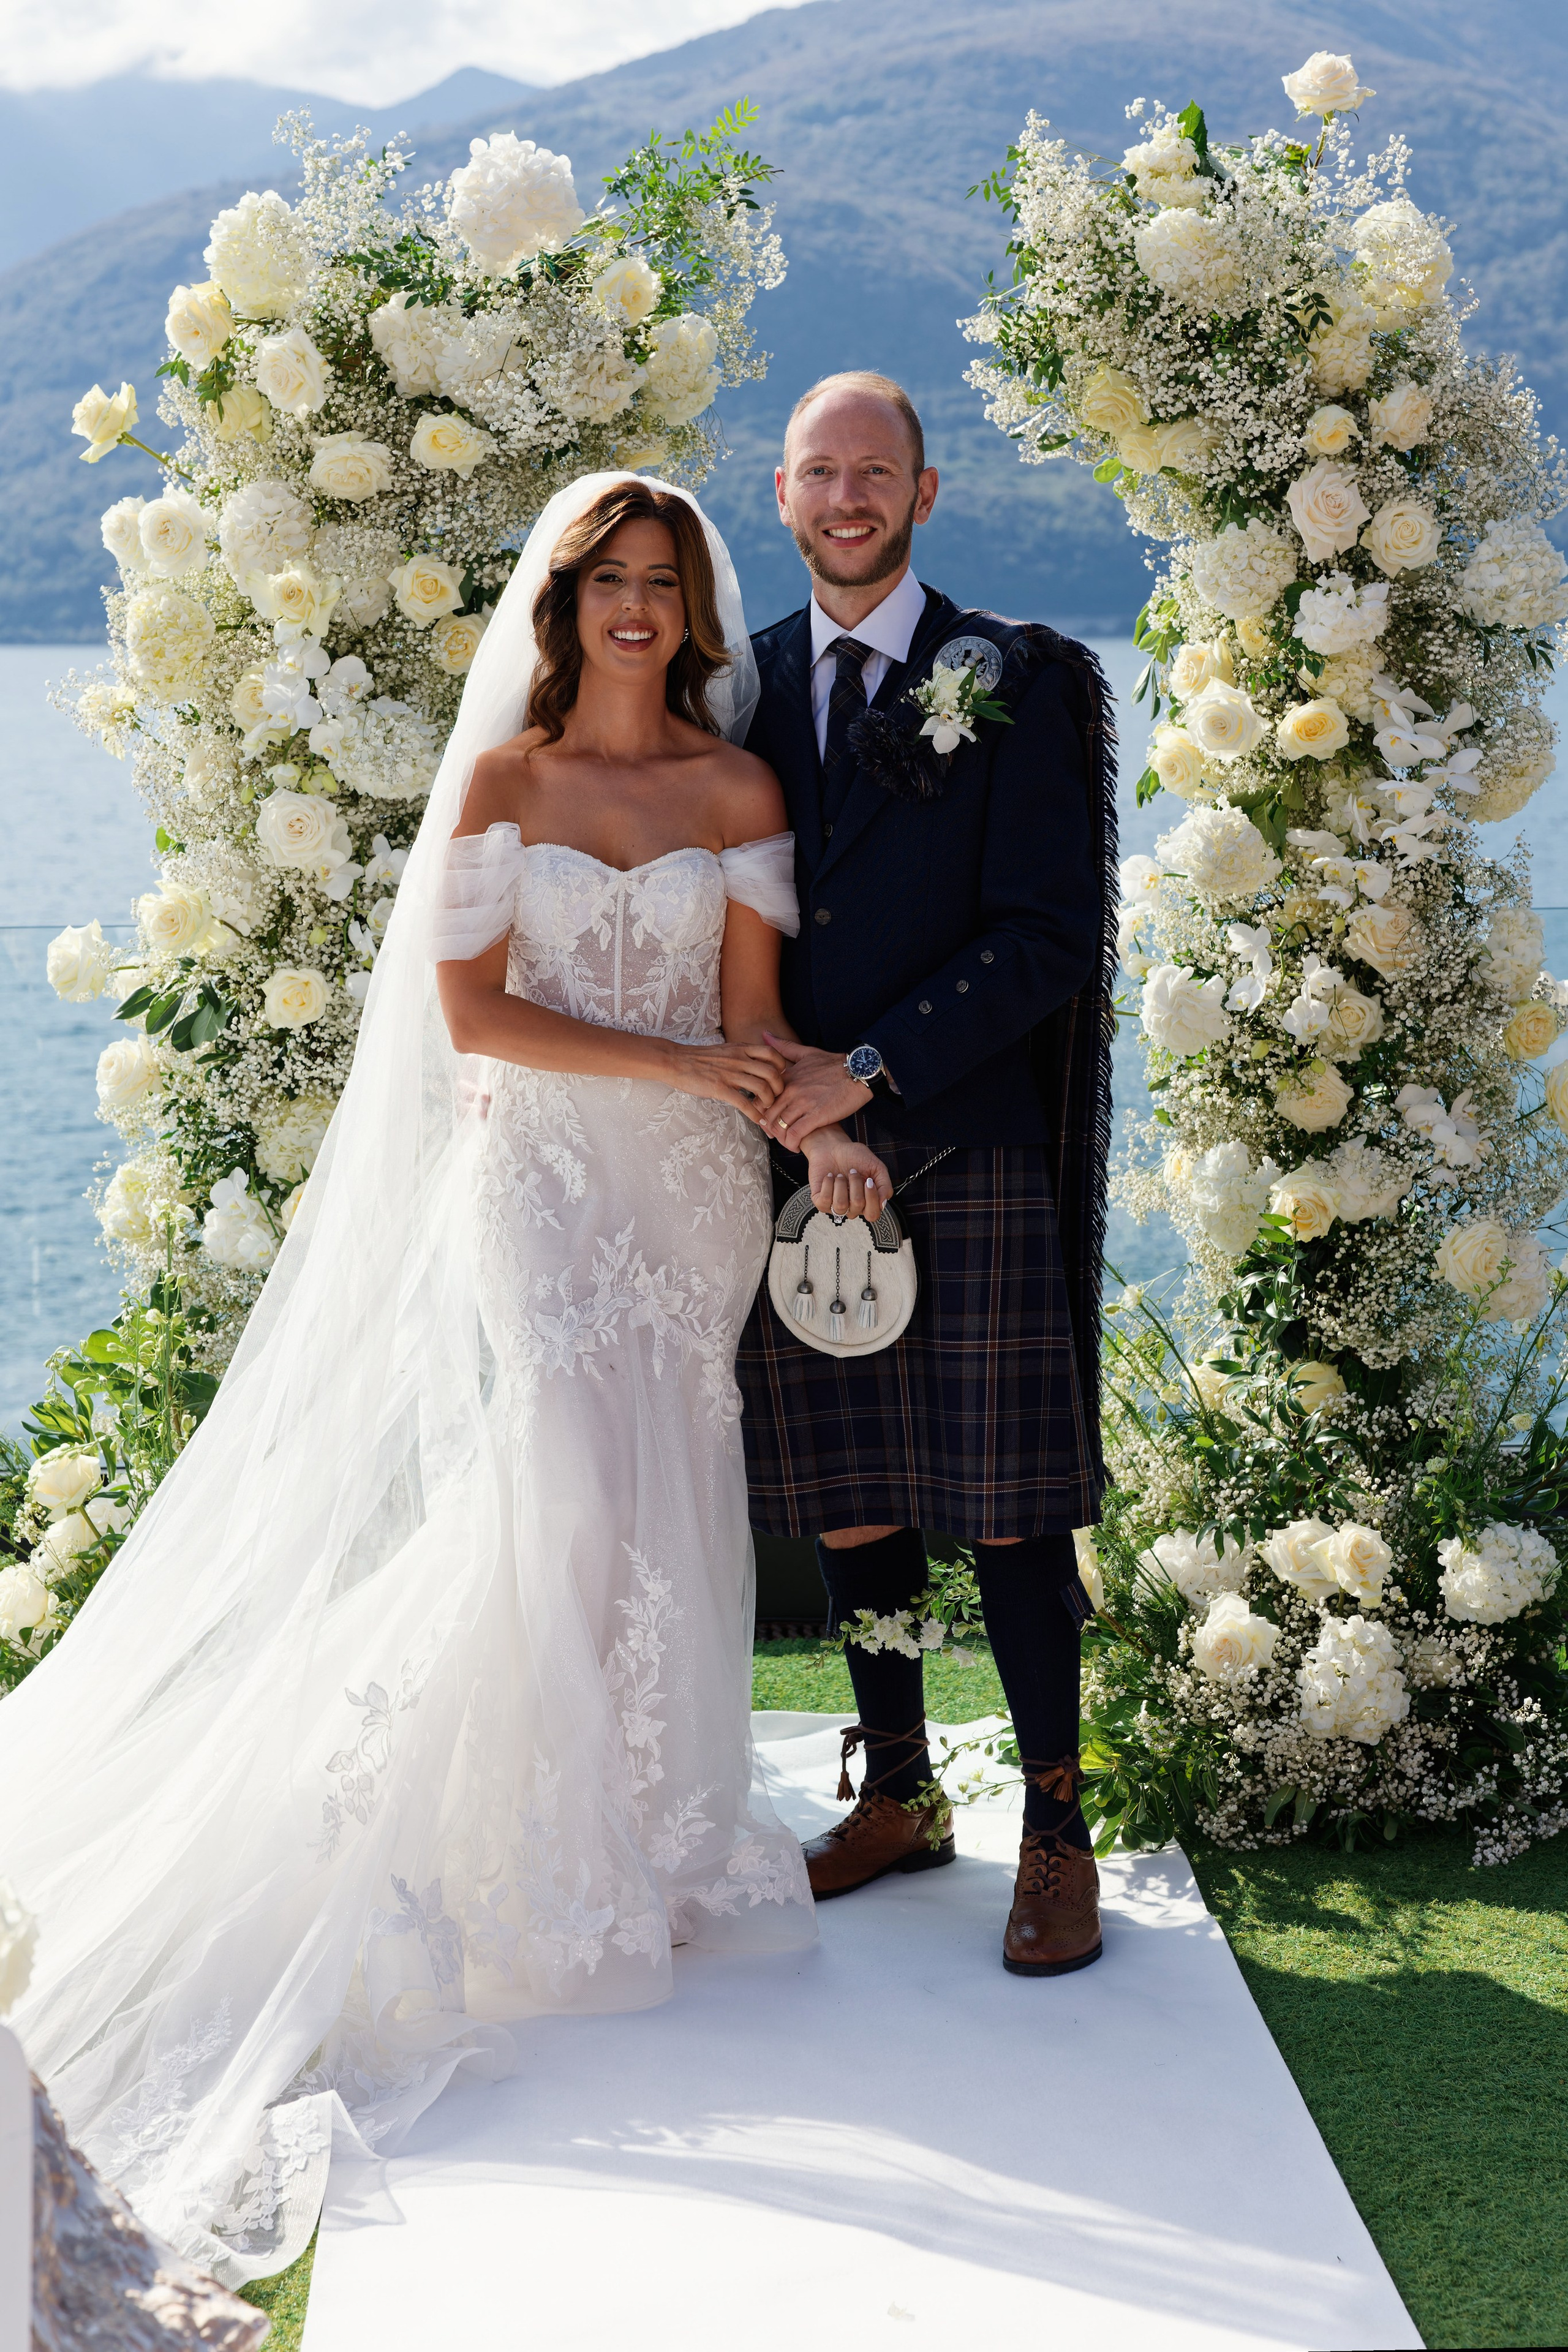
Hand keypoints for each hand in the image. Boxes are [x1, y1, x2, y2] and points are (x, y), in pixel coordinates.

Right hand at [668, 1039, 785, 1117]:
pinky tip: (757, 1120)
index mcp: (741, 1049)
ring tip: (766, 1109)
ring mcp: (729, 1074)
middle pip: (773, 1072)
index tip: (779, 1078)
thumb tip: (757, 1065)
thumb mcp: (725, 1050)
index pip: (772, 1053)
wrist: (676, 1061)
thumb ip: (742, 1055)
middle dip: (779, 1088)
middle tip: (776, 1097)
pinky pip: (744, 1102)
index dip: (781, 1067)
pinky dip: (755, 1114)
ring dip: (769, 1102)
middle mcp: (739, 1059)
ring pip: (761, 1088)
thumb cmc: (699, 1058)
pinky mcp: (719, 1088)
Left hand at [760, 1033, 873, 1146]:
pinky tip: (796, 1146)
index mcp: (787, 1077)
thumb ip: (784, 1047)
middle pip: (768, 1115)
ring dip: (781, 1138)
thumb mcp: (807, 1052)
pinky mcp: (816, 1115)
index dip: (761, 1112)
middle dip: (769, 1128)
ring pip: (779, 1127)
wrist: (860, 1072)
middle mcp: (791, 1090)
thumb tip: (765, 1034)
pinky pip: (795, 1134)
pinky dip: (792, 1143)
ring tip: (787, 1141)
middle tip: (776, 1135)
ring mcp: (803, 1103)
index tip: (768, 1119)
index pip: (761, 1098)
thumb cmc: (835, 1064)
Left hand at [805, 1126, 892, 1219]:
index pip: (872, 1214)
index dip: (871, 1197)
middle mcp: (851, 1207)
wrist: (832, 1147)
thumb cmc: (854, 1157)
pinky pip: (824, 1201)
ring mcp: (835, 1206)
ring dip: (841, 1184)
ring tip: (840, 1175)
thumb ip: (885, 1185)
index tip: (868, 1180)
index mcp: (867, 1202)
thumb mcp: (876, 1167)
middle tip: (852, 1172)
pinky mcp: (820, 1201)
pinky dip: (828, 1184)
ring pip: (840, 1205)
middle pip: (857, 1206)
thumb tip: (883, 1203)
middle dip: (856, 1184)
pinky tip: (830, 1177)